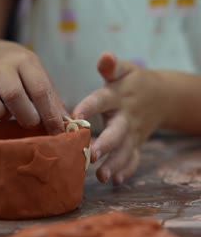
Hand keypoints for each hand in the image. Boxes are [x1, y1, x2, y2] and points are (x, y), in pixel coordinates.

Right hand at [0, 40, 65, 133]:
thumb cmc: (19, 74)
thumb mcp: (37, 78)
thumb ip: (50, 100)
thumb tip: (69, 125)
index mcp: (25, 62)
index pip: (40, 90)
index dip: (50, 115)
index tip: (58, 133)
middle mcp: (1, 65)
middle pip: (14, 95)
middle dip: (26, 117)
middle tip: (30, 125)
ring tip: (4, 115)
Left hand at [73, 52, 165, 183]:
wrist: (162, 96)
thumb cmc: (133, 82)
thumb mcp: (124, 70)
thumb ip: (111, 66)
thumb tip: (105, 55)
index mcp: (118, 96)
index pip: (102, 100)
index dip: (89, 108)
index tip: (75, 117)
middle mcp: (125, 117)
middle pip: (117, 132)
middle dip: (105, 144)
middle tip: (91, 155)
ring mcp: (132, 133)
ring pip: (125, 151)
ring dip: (114, 164)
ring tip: (101, 176)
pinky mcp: (136, 144)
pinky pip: (133, 159)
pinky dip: (126, 170)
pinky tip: (114, 180)